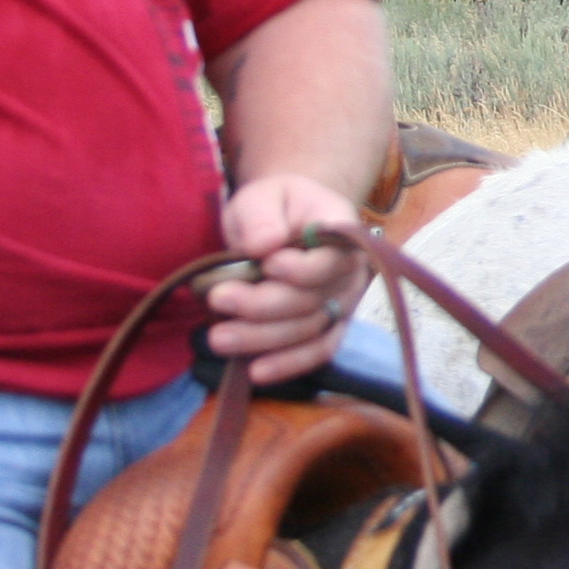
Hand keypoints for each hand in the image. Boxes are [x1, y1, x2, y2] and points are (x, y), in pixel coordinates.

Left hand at [204, 171, 369, 384]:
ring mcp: (343, 302)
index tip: (266, 263)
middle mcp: (351, 270)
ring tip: (218, 337)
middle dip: (263, 305)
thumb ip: (262, 216)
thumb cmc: (275, 205)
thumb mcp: (262, 196)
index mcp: (343, 229)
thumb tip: (266, 244)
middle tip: (217, 299)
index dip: (301, 268)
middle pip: (313, 299)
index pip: (332, 258)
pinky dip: (288, 364)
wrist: (287, 220)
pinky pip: (317, 351)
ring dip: (263, 339)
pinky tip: (255, 372)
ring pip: (308, 330)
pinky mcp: (329, 327)